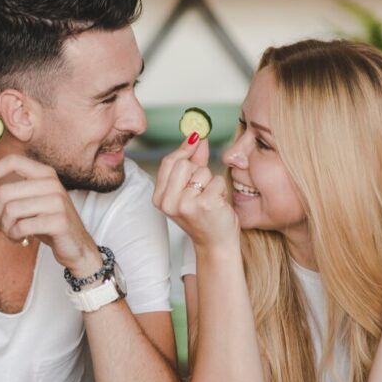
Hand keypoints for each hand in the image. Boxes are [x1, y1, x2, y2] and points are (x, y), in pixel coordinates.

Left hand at [0, 155, 100, 274]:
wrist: (76, 246)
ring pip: (11, 210)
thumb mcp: (26, 205)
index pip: (14, 161)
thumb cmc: (49, 223)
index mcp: (45, 173)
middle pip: (5, 192)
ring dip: (5, 227)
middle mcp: (52, 183)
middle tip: (3, 223)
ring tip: (12, 232)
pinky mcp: (58, 221)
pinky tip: (21, 238)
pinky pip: (22, 226)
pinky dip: (15, 235)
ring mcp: (57, 201)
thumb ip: (4, 194)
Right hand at [152, 135, 238, 250]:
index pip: (168, 162)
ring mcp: (186, 204)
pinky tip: (218, 204)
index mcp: (159, 198)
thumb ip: (193, 162)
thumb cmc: (204, 217)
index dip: (184, 149)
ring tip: (210, 199)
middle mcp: (168, 202)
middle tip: (202, 188)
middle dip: (198, 170)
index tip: (196, 138)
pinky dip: (221, 189)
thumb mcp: (190, 190)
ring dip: (211, 182)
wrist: (216, 244)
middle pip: (184, 164)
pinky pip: (216, 180)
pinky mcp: (205, 204)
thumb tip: (197, 137)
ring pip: (202, 171)